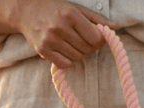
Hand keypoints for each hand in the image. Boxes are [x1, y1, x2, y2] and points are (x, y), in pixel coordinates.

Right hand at [0, 0, 115, 66]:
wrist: (26, 10)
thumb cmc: (55, 8)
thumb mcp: (76, 8)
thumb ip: (97, 19)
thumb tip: (116, 28)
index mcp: (70, 14)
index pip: (96, 38)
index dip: (99, 41)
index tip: (95, 37)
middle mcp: (60, 27)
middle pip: (87, 49)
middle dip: (89, 47)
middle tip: (81, 39)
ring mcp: (50, 40)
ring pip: (77, 58)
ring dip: (78, 53)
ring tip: (71, 42)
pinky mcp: (43, 51)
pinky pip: (66, 64)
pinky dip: (68, 60)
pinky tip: (64, 49)